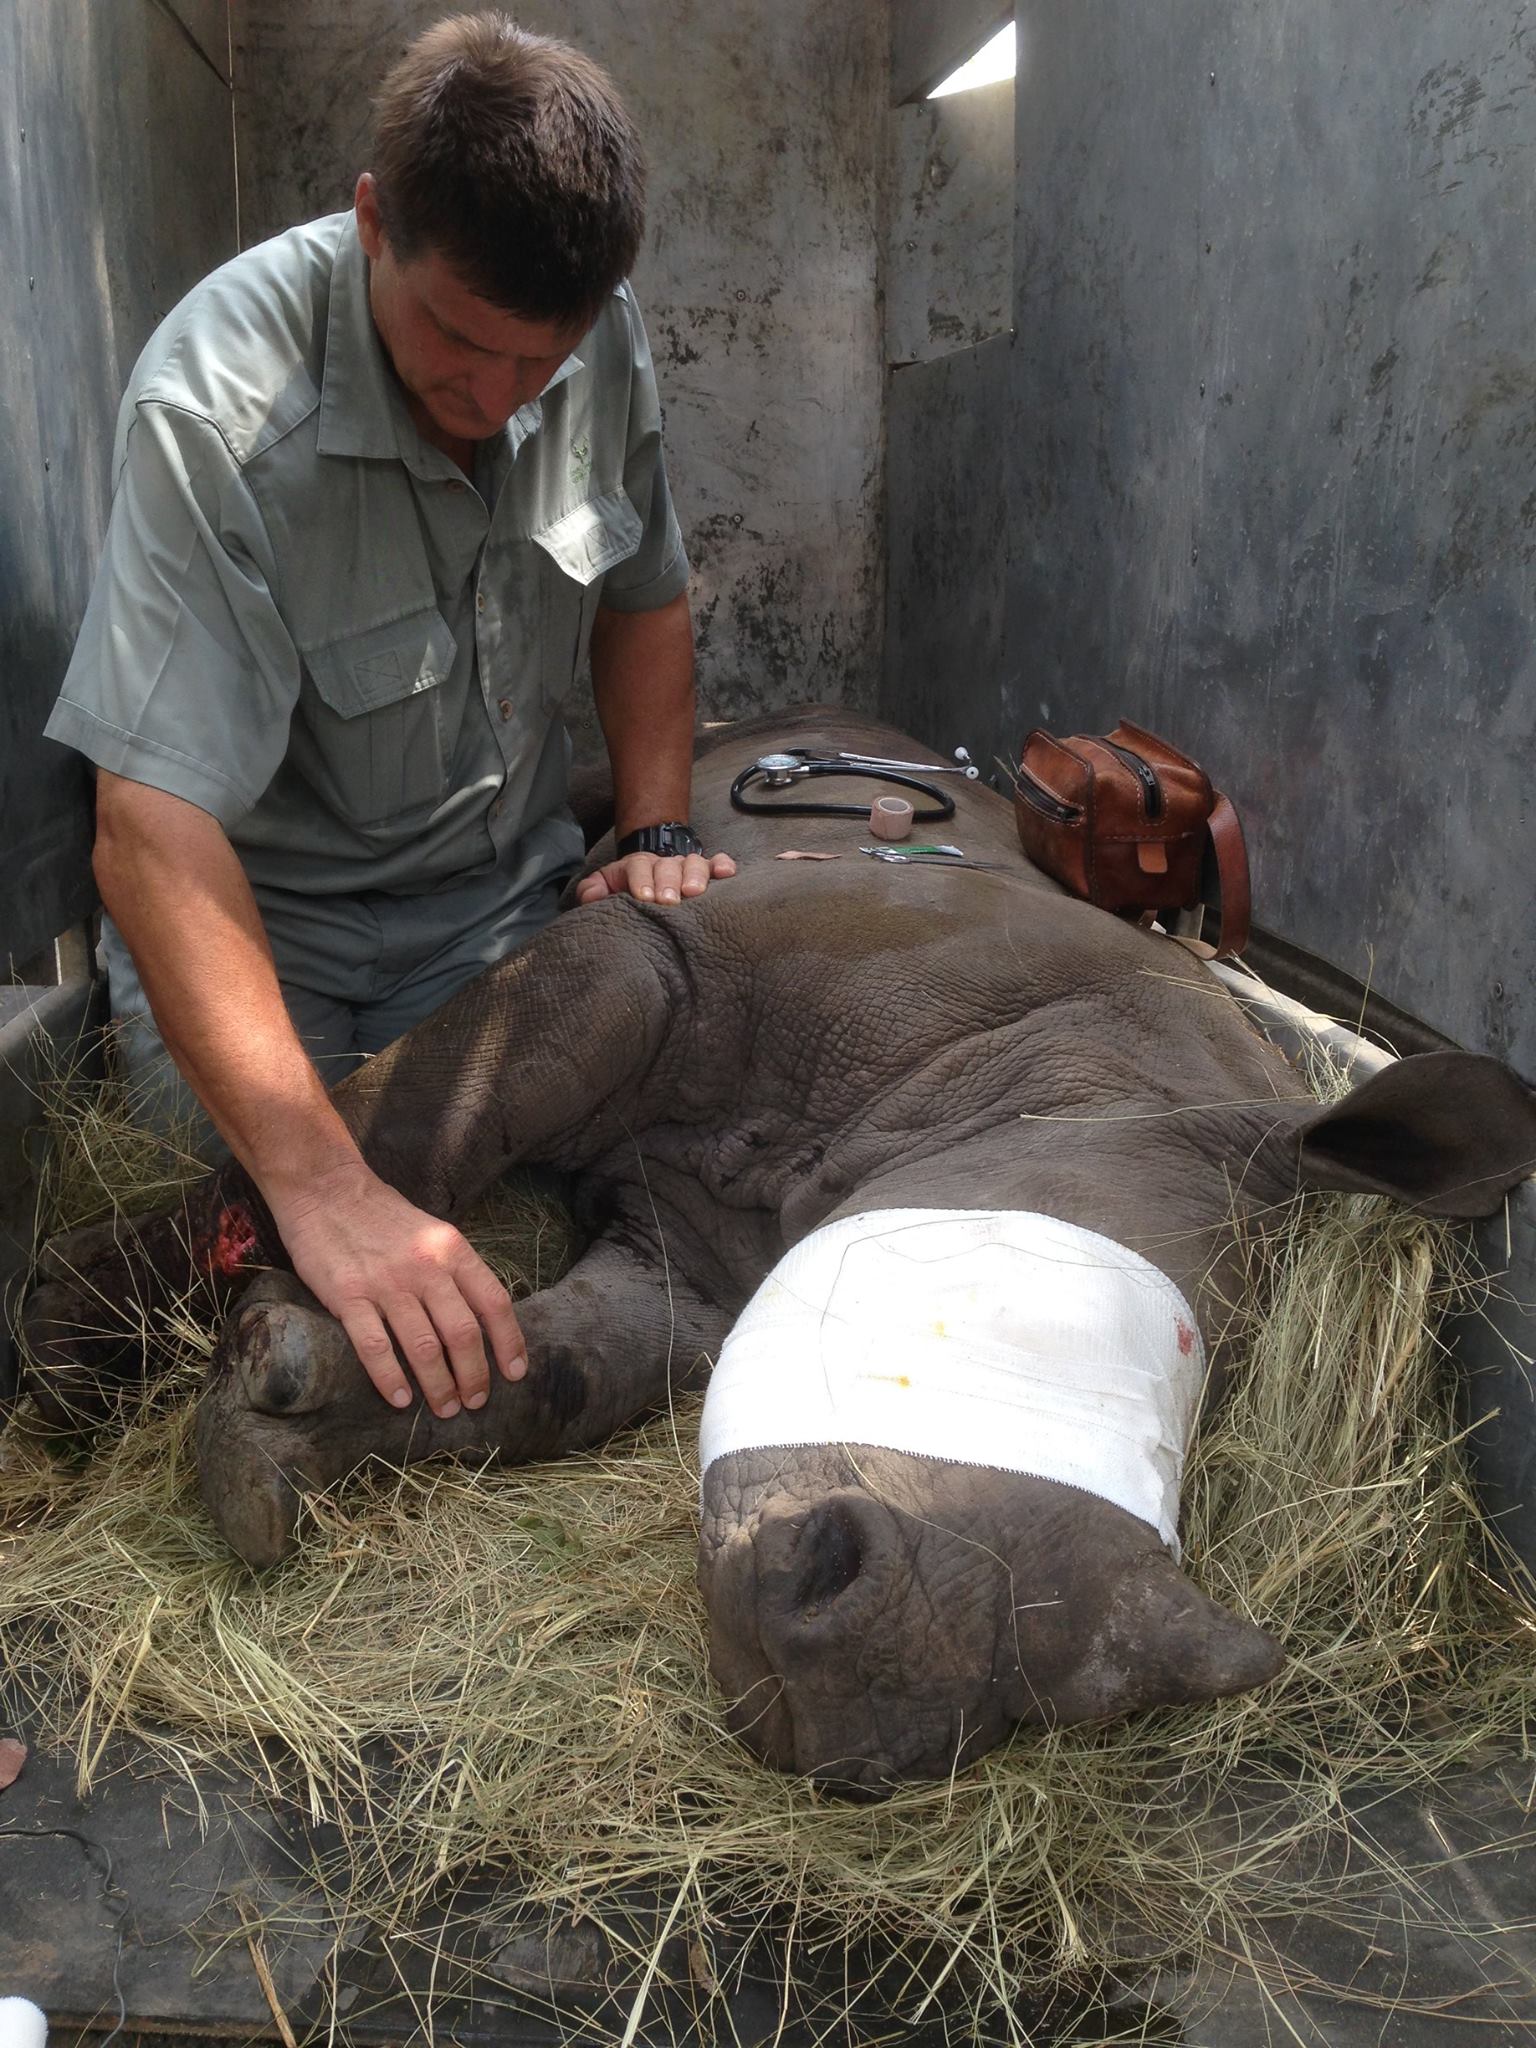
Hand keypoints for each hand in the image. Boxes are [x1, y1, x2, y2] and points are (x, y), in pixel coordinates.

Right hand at [268, 1159, 526, 1417]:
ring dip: (439, 1385)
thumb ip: (455, 1270)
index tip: (514, 1374)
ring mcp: (386, 1282)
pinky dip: (391, 1378)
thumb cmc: (381, 1215)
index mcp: (452, 1250)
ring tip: (445, 1408)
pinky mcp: (347, 1295)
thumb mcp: (432, 1232)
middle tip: (474, 1402)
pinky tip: (400, 1399)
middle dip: (474, 1375)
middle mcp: (426, 1267)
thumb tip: (482, 1317)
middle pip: (463, 1333)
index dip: (509, 1343)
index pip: (494, 1303)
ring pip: (424, 1347)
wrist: (325, 1188)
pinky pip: (375, 1347)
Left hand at [574, 847, 735, 906]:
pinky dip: (723, 866)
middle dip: (668, 882)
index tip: (644, 898)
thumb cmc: (628, 890)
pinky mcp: (707, 872)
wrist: (649, 878)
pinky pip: (717, 864)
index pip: (638, 866)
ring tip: (694, 892)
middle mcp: (664, 864)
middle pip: (668, 866)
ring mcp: (686, 867)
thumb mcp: (607, 887)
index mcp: (638, 866)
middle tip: (669, 901)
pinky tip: (727, 873)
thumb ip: (594, 890)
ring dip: (695, 876)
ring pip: (694, 864)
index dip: (642, 880)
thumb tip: (592, 896)